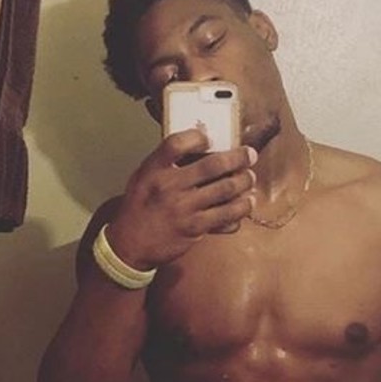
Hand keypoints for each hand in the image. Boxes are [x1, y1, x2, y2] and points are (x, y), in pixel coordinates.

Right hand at [106, 130, 256, 269]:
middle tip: (249, 155)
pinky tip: (246, 203)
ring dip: (244, 182)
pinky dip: (240, 208)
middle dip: (238, 158)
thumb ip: (166, 164)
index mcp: (154, 170)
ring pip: (226, 189)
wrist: (130, 244)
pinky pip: (226, 216)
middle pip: (212, 164)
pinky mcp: (194, 228)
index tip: (210, 138)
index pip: (177, 143)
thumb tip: (200, 149)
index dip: (198, 137)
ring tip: (250, 178)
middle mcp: (169, 186)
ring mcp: (183, 208)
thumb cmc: (140, 208)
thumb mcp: (144, 178)